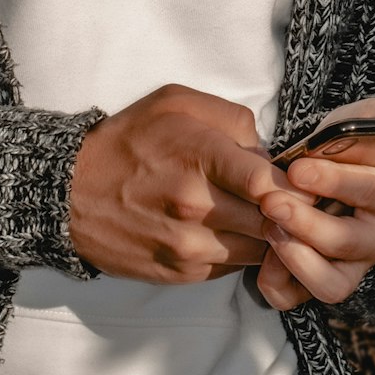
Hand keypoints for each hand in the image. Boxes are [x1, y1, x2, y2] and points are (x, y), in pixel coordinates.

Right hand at [68, 84, 313, 283]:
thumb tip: (266, 149)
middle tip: (295, 199)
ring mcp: (188, 245)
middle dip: (288, 210)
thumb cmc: (128, 139)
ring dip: (268, 234)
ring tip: (263, 215)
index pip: (268, 182)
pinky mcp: (180, 272)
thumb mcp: (175, 102)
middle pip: (272, 220)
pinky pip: (233, 266)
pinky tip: (232, 230)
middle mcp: (196, 206)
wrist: (70, 193)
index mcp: (200, 157)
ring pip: (258, 248)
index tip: (304, 181)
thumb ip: (230, 117)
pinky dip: (240, 250)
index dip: (296, 185)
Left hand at [255, 97, 374, 310]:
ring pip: (332, 283)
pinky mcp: (326, 281)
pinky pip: (302, 299)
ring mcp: (357, 266)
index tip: (297, 169)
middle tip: (272, 202)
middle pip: (347, 241)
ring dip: (295, 257)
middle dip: (306, 222)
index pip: (371, 191)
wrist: (336, 163)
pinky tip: (263, 260)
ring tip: (270, 227)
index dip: (333, 181)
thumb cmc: (354, 140)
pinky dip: (279, 284)